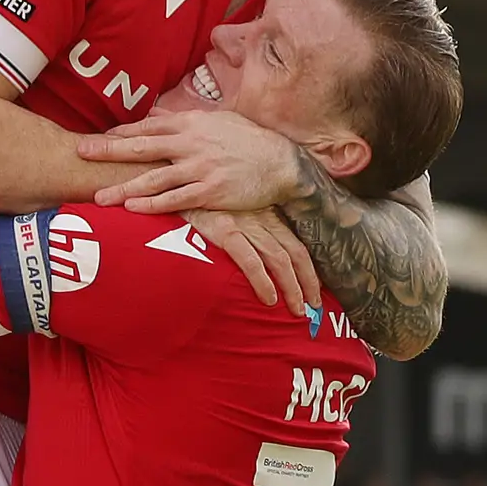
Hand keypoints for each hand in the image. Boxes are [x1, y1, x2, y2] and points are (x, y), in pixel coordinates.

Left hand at [81, 109, 307, 214]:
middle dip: (108, 151)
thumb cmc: (247, 141)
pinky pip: (175, 200)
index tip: (96, 139)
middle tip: (81, 152)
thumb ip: (182, 121)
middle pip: (141, 148)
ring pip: (153, 178)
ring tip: (98, 196)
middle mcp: (191, 144)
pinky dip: (152, 205)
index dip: (119, 135)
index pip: (147, 128)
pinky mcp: (210, 192)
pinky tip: (132, 209)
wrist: (281, 162)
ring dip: (123, 188)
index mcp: (190, 124)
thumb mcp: (215, 121)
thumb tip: (154, 118)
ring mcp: (199, 168)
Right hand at [187, 208, 317, 312]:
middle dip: (308, 282)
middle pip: (295, 252)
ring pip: (279, 258)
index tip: (315, 290)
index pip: (296, 244)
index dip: (309, 270)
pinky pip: (250, 259)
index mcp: (265, 213)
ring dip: (292, 287)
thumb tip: (253, 254)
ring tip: (297, 309)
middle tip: (314, 306)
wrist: (171, 176)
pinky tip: (269, 298)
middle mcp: (260, 217)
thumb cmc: (199, 196)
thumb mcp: (229, 207)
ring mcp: (244, 222)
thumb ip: (244, 226)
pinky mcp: (224, 228)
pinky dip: (263, 280)